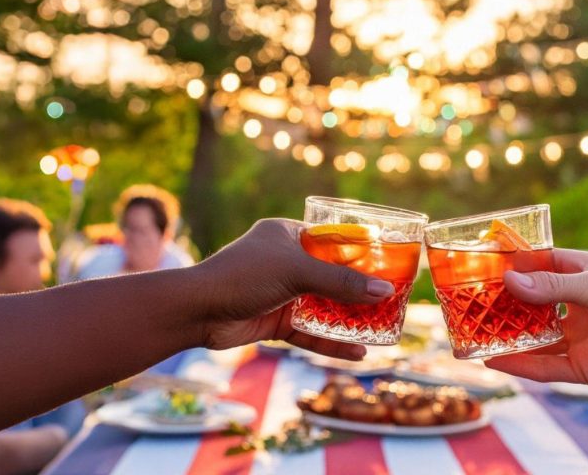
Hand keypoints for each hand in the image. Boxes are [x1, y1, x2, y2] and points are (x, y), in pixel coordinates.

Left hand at [186, 219, 394, 358]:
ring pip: (323, 306)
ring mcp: (280, 293)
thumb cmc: (242, 276)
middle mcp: (284, 261)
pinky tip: (357, 352)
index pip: (330, 239)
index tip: (387, 262)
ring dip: (349, 318)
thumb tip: (385, 291)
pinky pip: (310, 331)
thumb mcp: (296, 272)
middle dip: (359, 290)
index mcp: (286, 234)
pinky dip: (331, 342)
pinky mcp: (275, 321)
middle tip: (391, 298)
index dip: (359, 251)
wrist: (196, 311)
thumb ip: (341, 283)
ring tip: (381, 328)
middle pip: (331, 275)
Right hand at [484, 249, 587, 389]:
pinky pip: (545, 367)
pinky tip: (494, 361)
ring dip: (508, 337)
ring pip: (535, 338)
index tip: (481, 265)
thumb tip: (510, 281)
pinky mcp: (584, 367)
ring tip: (473, 333)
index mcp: (584, 274)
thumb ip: (554, 287)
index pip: (541, 265)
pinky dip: (520, 365)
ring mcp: (580, 337)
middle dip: (504, 305)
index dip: (514, 266)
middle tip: (469, 304)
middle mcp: (579, 305)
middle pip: (533, 304)